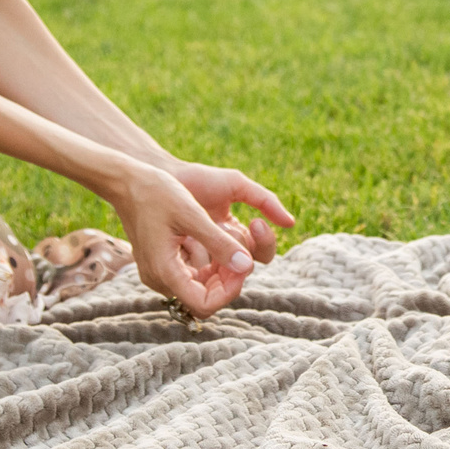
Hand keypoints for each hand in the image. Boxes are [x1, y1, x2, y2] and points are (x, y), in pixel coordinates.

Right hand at [107, 162, 257, 317]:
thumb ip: (219, 242)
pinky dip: (209, 264)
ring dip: (220, 271)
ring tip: (229, 242)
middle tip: (240, 251)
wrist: (127, 182)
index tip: (242, 264)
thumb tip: (246, 266)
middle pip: (204, 299)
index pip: (204, 305)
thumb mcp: (192, 214)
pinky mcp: (162, 265)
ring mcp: (159, 274)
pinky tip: (217, 241)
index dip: (229, 290)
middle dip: (227, 279)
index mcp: (164, 271)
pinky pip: (191, 276)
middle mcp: (160, 279)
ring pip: (199, 288)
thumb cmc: (156, 193)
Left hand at [168, 160, 294, 268]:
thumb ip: (264, 200)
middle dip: (240, 249)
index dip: (264, 243)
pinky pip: (197, 272)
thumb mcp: (234, 184)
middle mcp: (222, 249)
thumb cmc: (197, 179)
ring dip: (219, 253)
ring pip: (222, 273)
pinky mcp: (181, 260)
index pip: (263, 253)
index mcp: (239, 234)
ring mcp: (202, 257)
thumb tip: (290, 223)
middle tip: (228, 228)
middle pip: (245, 268)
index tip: (255, 223)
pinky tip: (187, 238)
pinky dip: (198, 257)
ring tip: (204, 229)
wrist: (159, 175)